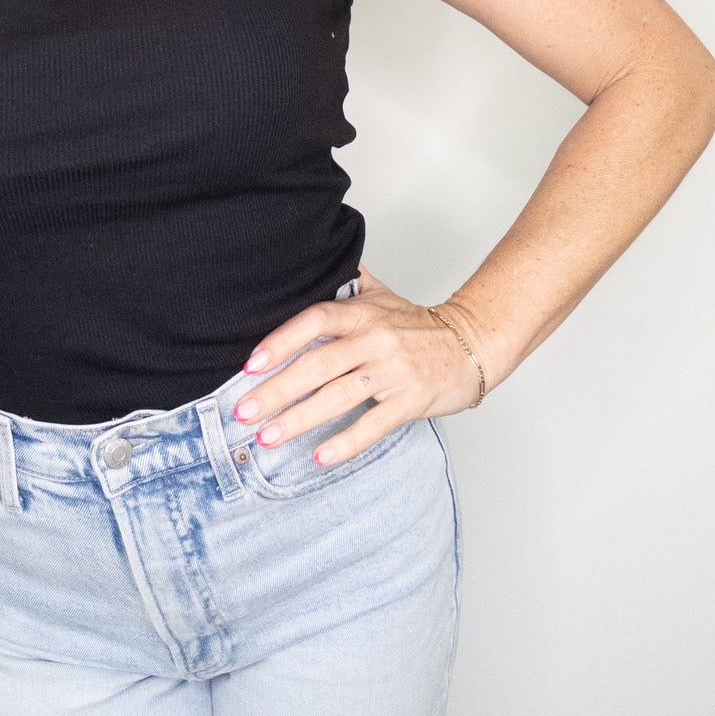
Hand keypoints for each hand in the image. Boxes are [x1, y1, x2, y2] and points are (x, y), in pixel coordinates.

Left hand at [232, 267, 486, 465]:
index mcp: (361, 312)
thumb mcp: (380, 292)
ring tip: (268, 437)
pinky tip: (320, 457)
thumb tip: (307, 259)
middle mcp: (374, 340)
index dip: (280, 341)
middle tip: (243, 412)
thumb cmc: (417, 323)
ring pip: (338, 397)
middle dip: (275, 391)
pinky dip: (346, 443)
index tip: (250, 364)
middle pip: (317, 365)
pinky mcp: (410, 401)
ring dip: (299, 420)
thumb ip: (344, 279)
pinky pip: (373, 425)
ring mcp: (393, 372)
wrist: (471, 343)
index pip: (313, 321)